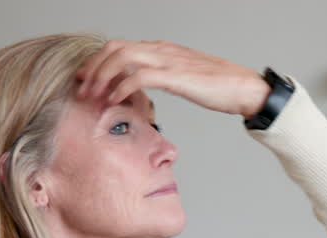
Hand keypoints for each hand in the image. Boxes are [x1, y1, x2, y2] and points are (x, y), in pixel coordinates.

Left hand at [74, 39, 271, 118]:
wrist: (245, 88)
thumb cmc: (219, 87)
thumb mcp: (184, 77)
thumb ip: (164, 76)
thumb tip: (145, 86)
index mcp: (162, 49)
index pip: (120, 47)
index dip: (98, 62)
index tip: (86, 80)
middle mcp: (161, 50)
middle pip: (114, 48)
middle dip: (92, 68)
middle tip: (81, 88)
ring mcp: (168, 60)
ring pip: (121, 58)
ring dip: (101, 77)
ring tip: (92, 96)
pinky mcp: (175, 76)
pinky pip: (138, 77)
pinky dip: (120, 88)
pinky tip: (113, 102)